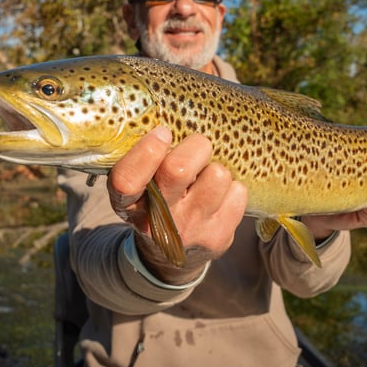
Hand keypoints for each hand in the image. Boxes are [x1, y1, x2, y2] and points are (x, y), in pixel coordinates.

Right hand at [108, 126, 246, 283]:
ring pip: (217, 175)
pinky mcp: (218, 238)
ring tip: (206, 178)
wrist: (171, 251)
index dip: (147, 151)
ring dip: (216, 169)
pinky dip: (232, 188)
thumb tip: (173, 115)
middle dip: (195, 147)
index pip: (127, 179)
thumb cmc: (156, 199)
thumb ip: (146, 154)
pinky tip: (218, 196)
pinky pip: (239, 192)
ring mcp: (189, 231)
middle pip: (178, 168)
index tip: (163, 133)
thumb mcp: (140, 182)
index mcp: (128, 202)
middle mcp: (156, 221)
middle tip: (195, 149)